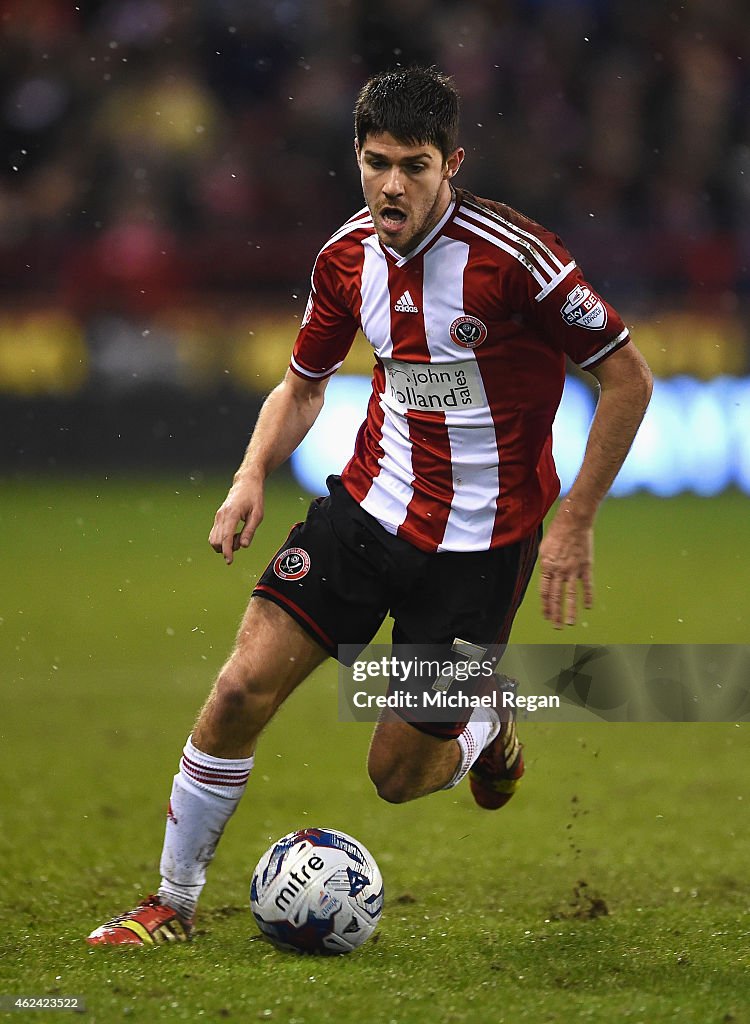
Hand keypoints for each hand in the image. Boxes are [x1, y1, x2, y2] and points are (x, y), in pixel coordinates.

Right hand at [208, 474, 264, 564]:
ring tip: (239, 536)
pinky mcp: (218, 517)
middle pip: (216, 541)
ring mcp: (218, 516)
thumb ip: (250, 531)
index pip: (225, 538)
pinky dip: (222, 539)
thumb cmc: (254, 497)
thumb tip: (243, 546)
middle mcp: (221, 515)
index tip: (229, 561)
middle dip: (227, 548)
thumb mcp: (257, 515)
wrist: (246, 483)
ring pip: (213, 539)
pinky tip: (234, 534)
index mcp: (231, 514)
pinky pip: (215, 534)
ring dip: (224, 544)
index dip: (227, 552)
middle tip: (242, 540)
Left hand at [538, 510, 593, 627]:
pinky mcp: (586, 566)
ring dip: (570, 610)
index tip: (547, 616)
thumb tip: (546, 578)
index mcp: (547, 567)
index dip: (545, 605)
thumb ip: (546, 565)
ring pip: (570, 594)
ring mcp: (573, 569)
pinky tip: (588, 606)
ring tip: (569, 624)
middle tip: (557, 626)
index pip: (545, 592)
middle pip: (556, 596)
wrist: (573, 521)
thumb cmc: (557, 533)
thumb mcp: (544, 549)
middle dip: (556, 613)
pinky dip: (588, 596)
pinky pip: (587, 585)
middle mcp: (559, 571)